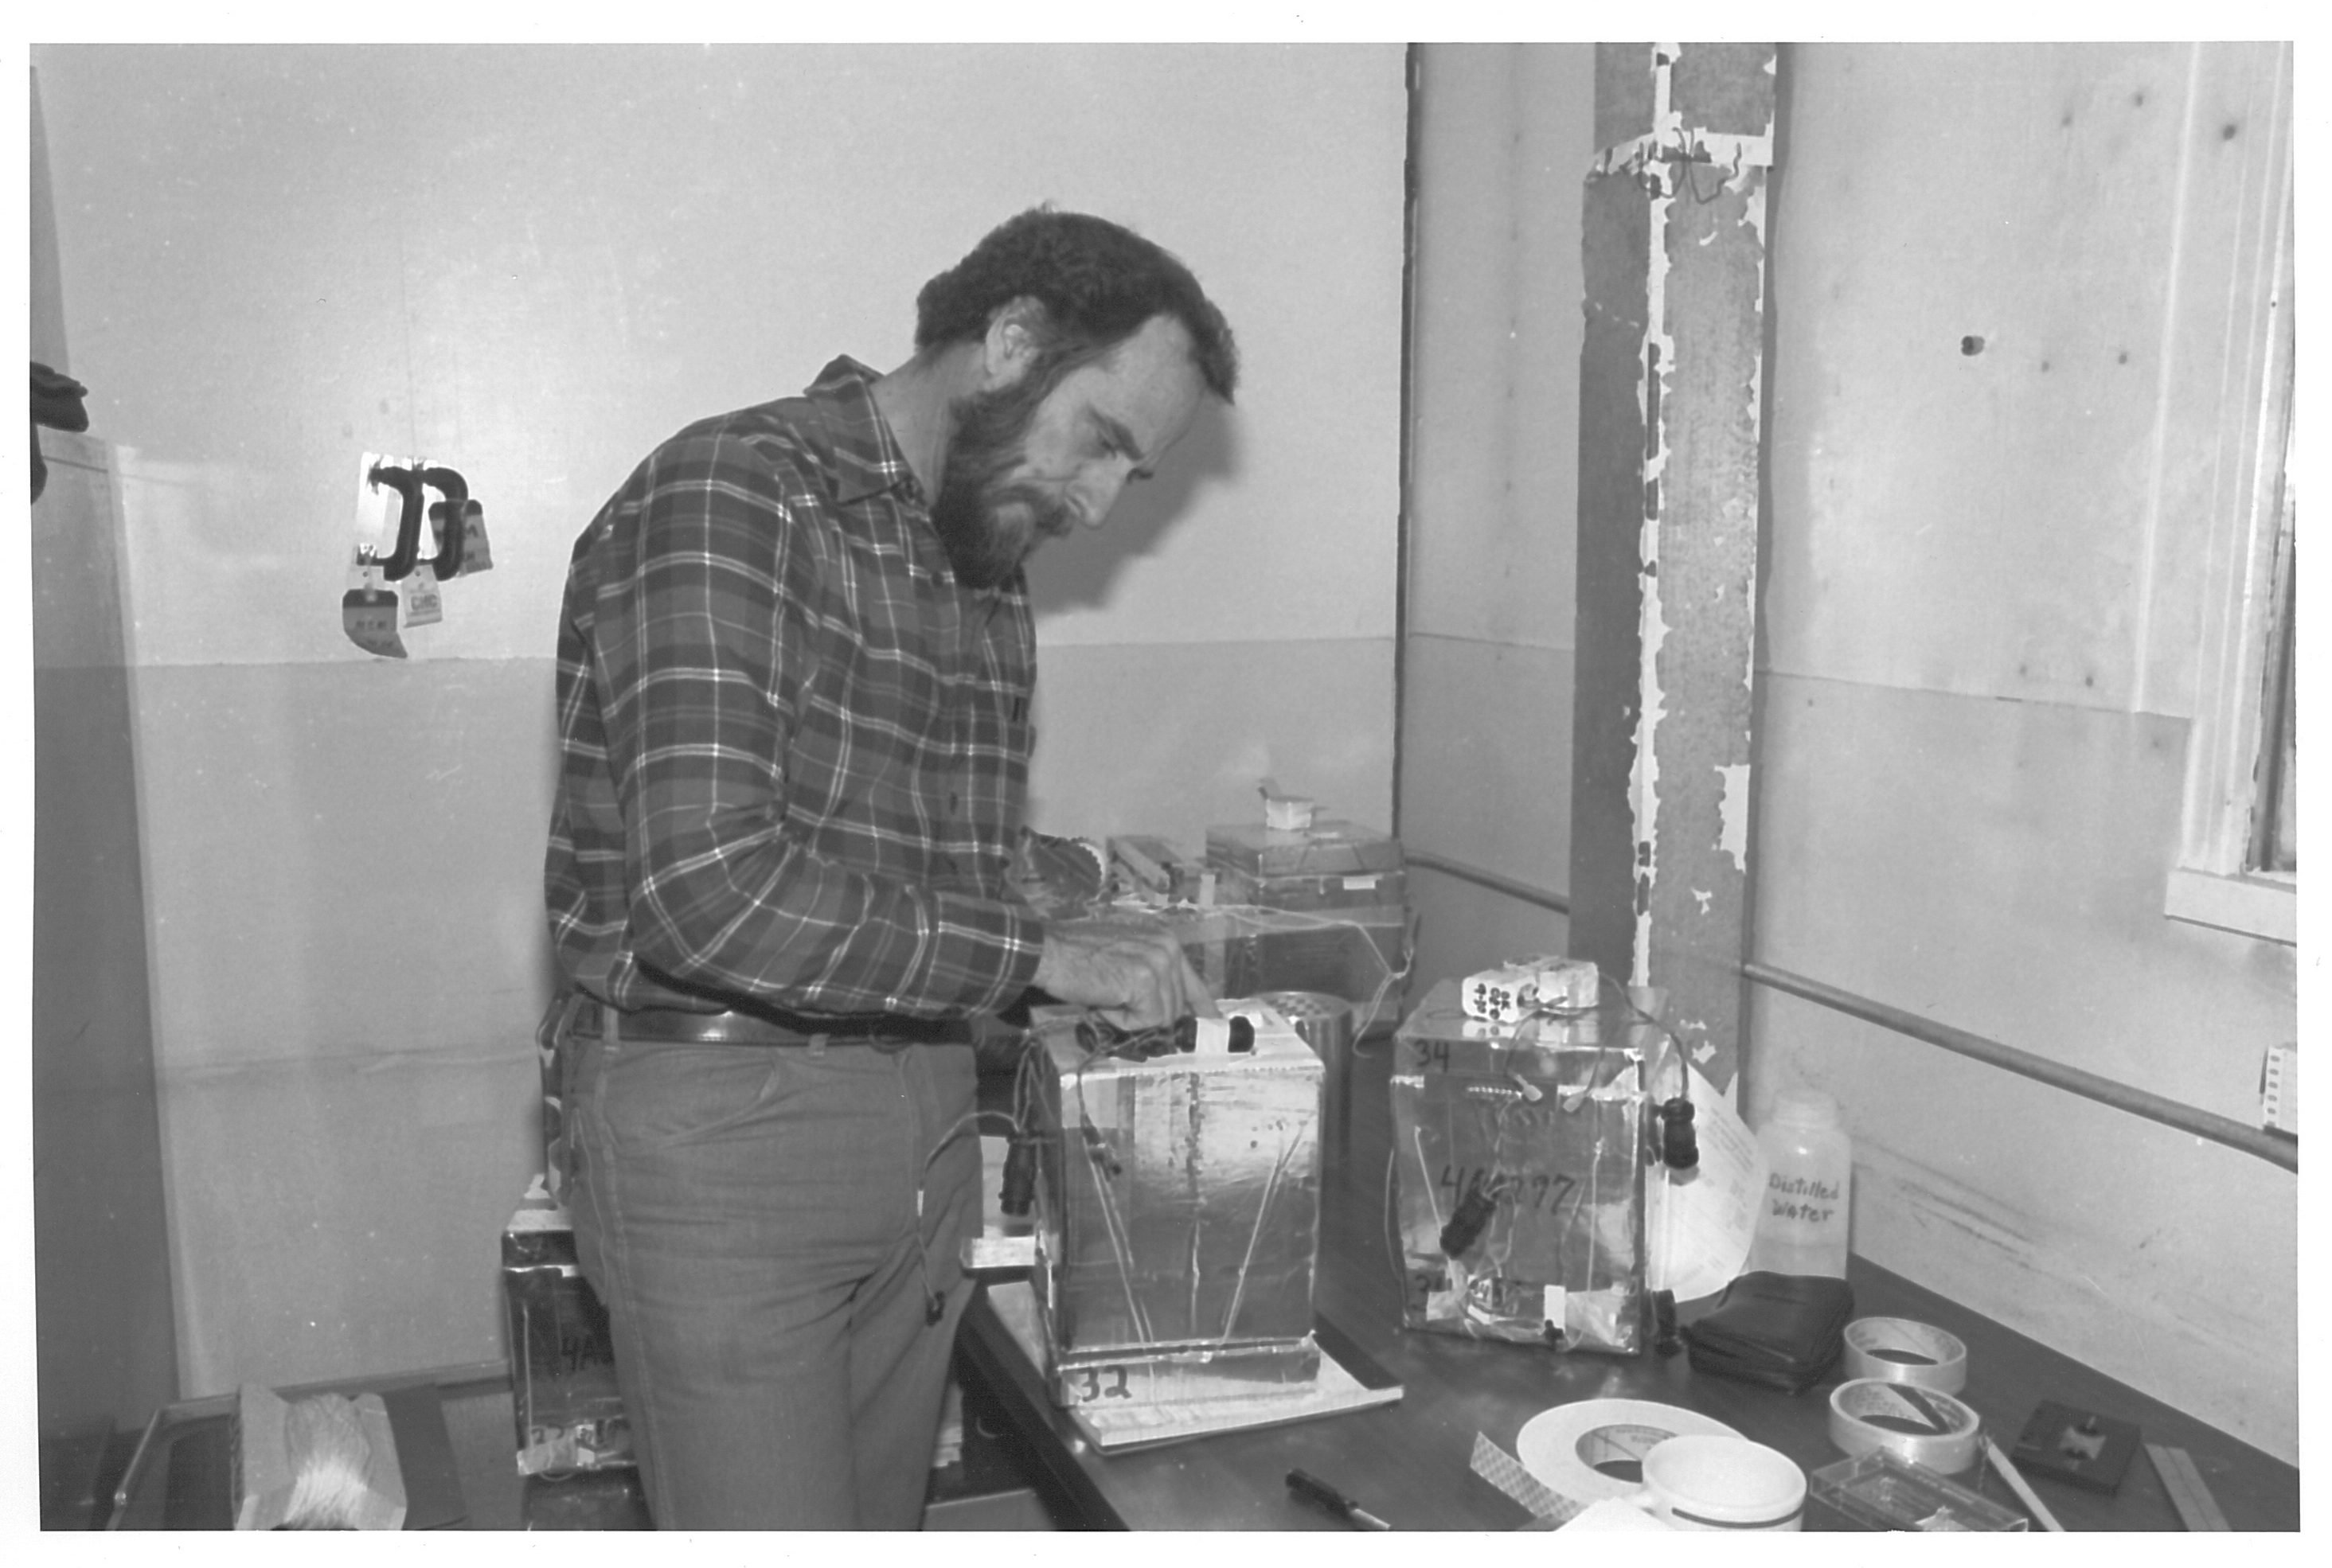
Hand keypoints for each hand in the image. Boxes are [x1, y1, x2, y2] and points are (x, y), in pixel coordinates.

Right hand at [1032, 914, 1217, 1031]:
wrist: (1050, 951)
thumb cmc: (1078, 955)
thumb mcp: (1124, 957)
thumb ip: (1150, 975)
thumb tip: (1169, 1010)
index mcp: (1165, 940)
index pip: (1193, 981)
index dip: (1202, 1006)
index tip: (1214, 1022)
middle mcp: (1168, 947)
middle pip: (1176, 1005)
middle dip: (1147, 1014)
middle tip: (1114, 1002)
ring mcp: (1159, 962)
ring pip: (1162, 1016)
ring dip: (1130, 1017)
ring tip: (1105, 997)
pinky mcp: (1145, 980)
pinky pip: (1146, 1020)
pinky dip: (1121, 1020)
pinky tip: (1103, 1001)